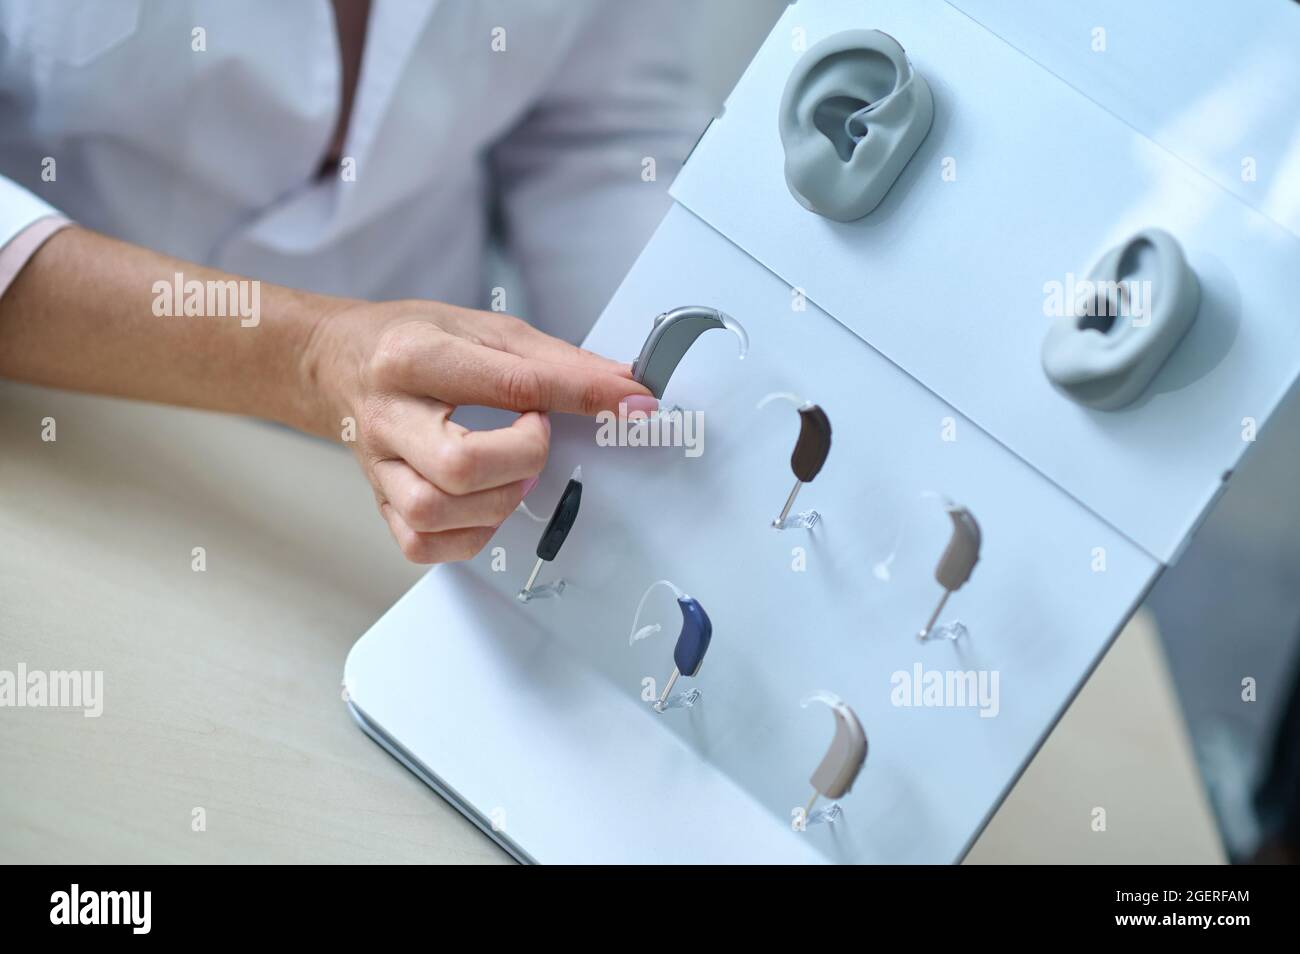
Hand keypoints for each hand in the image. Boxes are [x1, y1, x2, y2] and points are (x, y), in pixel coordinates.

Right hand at [304, 299, 654, 563]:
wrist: (338, 362)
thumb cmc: (412, 342)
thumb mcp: (484, 328)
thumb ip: (556, 362)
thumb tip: (623, 389)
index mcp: (414, 355)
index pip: (510, 383)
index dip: (583, 396)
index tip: (629, 404)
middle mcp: (389, 414)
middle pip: (461, 464)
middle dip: (523, 457)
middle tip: (533, 435)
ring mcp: (378, 466)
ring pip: (435, 512)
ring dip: (497, 500)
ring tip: (512, 471)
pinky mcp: (379, 502)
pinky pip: (422, 544)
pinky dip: (469, 534)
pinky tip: (485, 503)